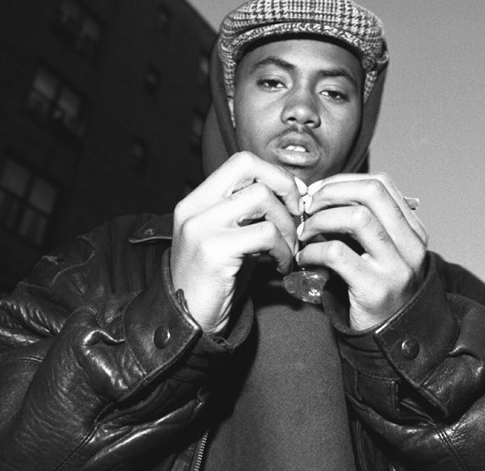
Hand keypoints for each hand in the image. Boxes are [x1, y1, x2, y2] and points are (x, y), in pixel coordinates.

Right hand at [170, 152, 301, 333]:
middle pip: (249, 167)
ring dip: (286, 225)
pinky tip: (280, 266)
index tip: (291, 200)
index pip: (241, 161)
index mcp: (196, 200)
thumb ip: (250, 214)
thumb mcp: (230, 238)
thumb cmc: (216, 282)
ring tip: (288, 249)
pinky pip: (265, 234)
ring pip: (260, 198)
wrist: (188, 323)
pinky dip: (283, 249)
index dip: (274, 174)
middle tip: (296, 217)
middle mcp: (194, 207)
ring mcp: (200, 227)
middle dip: (284, 188)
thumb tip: (294, 194)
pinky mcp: (213, 251)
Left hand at [296, 173, 428, 329]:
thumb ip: (361, 224)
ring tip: (304, 232)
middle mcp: (411, 245)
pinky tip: (304, 258)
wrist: (389, 338)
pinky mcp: (375, 289)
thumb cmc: (374, 288)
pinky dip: (313, 250)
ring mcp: (396, 267)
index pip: (381, 184)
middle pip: (372, 193)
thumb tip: (318, 194)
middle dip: (332, 193)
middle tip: (308, 207)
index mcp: (413, 230)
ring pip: (357, 218)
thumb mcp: (379, 252)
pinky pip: (337, 254)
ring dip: (321, 220)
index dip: (343, 181)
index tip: (318, 192)